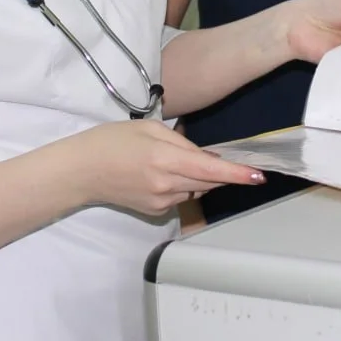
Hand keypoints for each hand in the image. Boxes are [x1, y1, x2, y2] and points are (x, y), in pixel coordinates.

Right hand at [66, 120, 264, 216]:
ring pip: (197, 190)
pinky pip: (182, 197)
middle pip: (209, 182)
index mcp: (165, 159)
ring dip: (201, 177)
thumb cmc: (112, 140)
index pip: (210, 168)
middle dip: (223, 172)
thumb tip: (205, 156)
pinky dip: (184, 185)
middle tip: (229, 159)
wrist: (82, 171)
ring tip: (177, 160)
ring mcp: (161, 202)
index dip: (236, 173)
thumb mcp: (148, 128)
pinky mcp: (155, 212)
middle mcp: (166, 185)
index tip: (259, 175)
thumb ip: (180, 142)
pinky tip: (164, 174)